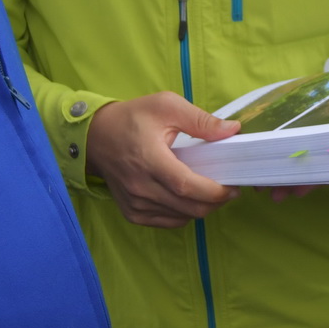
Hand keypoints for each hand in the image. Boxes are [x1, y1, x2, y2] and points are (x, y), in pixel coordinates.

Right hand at [84, 93, 237, 226]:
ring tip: (210, 191)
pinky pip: (167, 222)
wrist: (95, 137)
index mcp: (149, 160)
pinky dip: (184, 214)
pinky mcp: (132, 212)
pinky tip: (188, 198)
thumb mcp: (166, 106)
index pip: (187, 186)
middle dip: (215, 202)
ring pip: (181, 217)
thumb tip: (232, 130)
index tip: (233, 187)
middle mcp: (140, 187)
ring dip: (201, 208)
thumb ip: (200, 120)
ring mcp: (135, 203)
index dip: (215, 191)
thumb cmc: (132, 118)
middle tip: (228, 189)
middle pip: (189, 207)